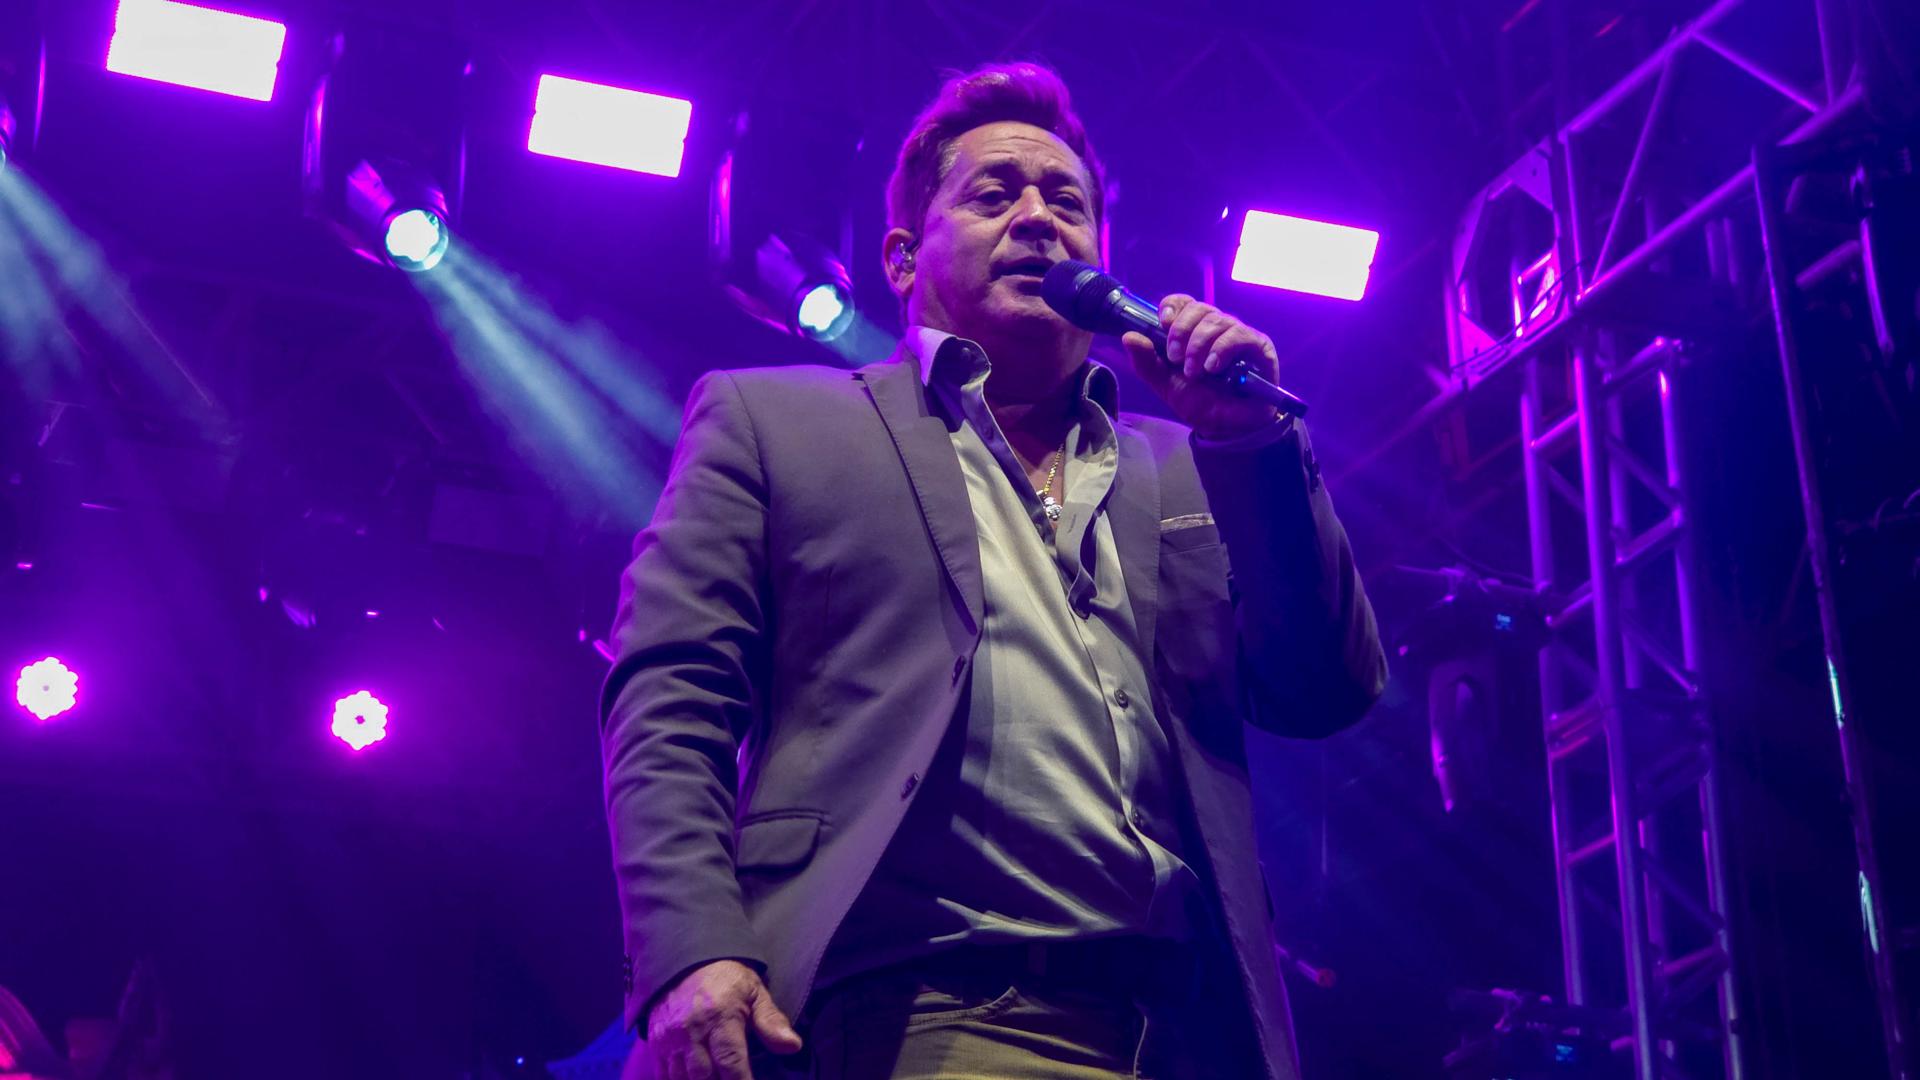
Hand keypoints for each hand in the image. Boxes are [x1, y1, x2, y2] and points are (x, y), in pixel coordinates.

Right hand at [629, 959, 802, 1079]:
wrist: (685, 958)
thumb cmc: (726, 978)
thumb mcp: (754, 992)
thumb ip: (771, 1021)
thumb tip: (793, 1046)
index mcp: (719, 1015)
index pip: (731, 1062)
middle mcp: (690, 1029)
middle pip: (703, 1077)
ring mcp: (668, 1038)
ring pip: (682, 1079)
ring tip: (716, 1078)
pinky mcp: (655, 1042)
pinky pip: (663, 1074)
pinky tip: (694, 1078)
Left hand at [1120, 294, 1281, 439]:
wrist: (1226, 427)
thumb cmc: (1200, 402)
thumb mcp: (1166, 384)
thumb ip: (1147, 362)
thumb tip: (1128, 336)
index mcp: (1194, 331)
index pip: (1184, 303)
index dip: (1172, 307)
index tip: (1162, 323)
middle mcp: (1216, 328)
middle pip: (1199, 308)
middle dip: (1181, 331)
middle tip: (1175, 358)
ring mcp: (1237, 334)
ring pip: (1217, 320)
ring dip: (1199, 345)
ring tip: (1194, 372)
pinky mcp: (1258, 346)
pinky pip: (1239, 335)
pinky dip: (1221, 349)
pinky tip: (1213, 368)